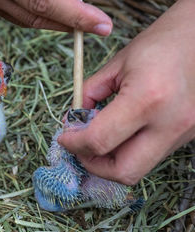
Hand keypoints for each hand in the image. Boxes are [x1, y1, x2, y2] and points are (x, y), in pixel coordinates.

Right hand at [0, 0, 111, 34]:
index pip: (46, 1)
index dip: (77, 15)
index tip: (103, 26)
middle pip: (38, 14)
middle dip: (71, 23)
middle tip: (98, 25)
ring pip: (26, 18)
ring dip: (56, 23)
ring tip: (80, 21)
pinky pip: (15, 14)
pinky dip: (38, 17)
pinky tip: (54, 16)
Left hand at [58, 0, 194, 184]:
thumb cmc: (160, 43)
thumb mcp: (116, 64)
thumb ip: (88, 95)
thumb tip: (73, 120)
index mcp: (147, 99)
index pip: (99, 141)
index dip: (74, 143)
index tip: (64, 137)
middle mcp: (170, 124)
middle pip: (123, 172)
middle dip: (94, 165)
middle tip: (81, 148)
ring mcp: (183, 134)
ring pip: (138, 169)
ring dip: (111, 160)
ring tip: (100, 138)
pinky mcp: (188, 136)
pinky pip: (150, 156)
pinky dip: (129, 151)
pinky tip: (122, 132)